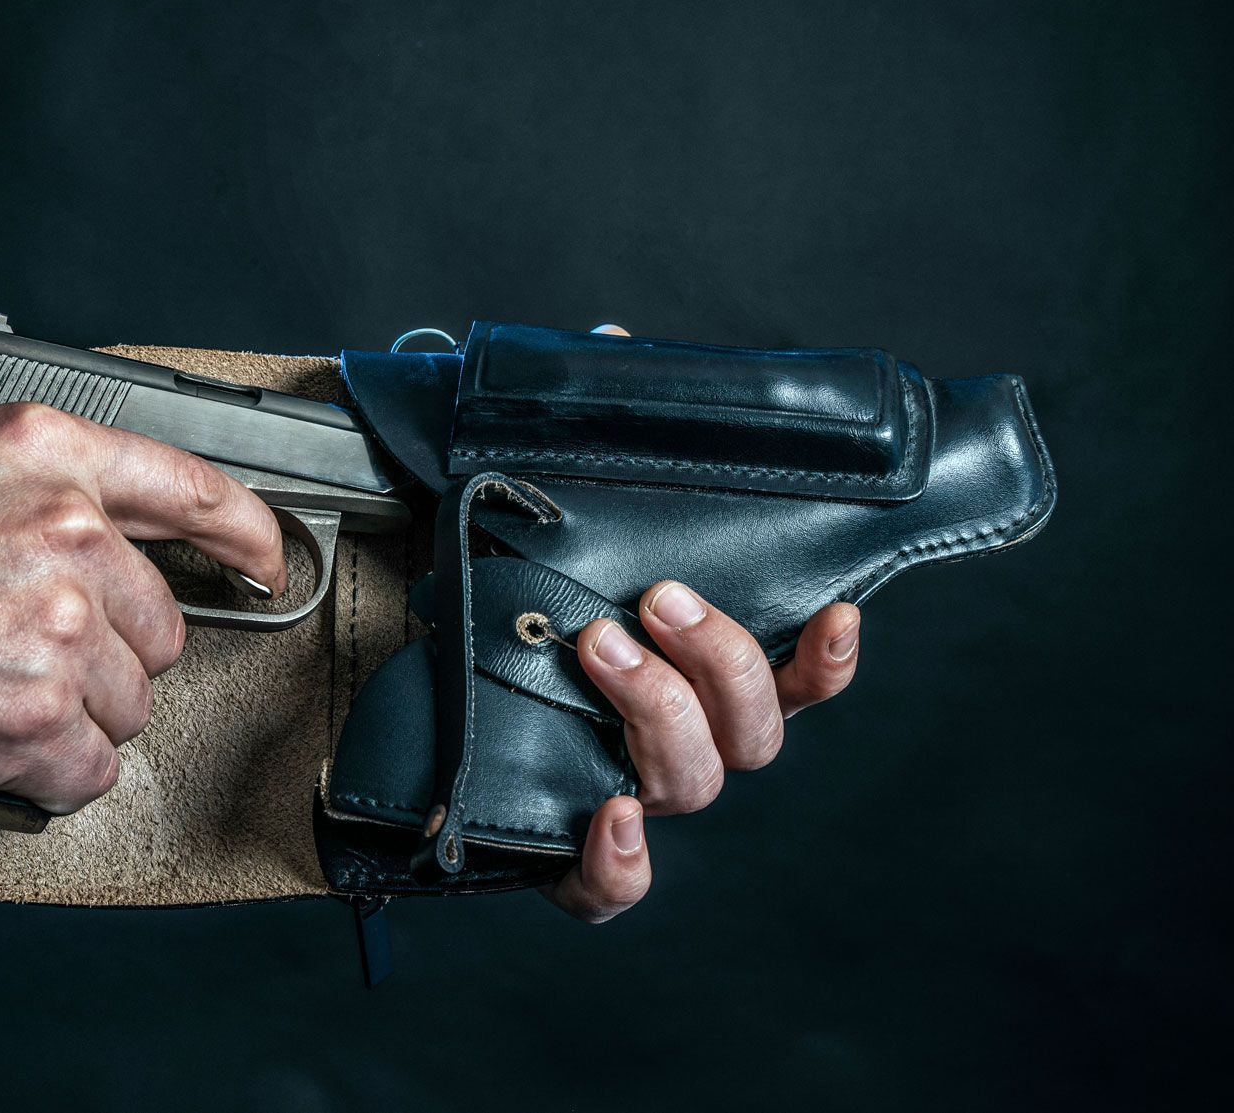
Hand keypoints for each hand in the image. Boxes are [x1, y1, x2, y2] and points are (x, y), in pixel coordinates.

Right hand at [0, 403, 285, 820]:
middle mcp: (65, 529)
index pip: (193, 486)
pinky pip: (92, 769)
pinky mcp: (41, 716)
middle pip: (161, 626)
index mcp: (43, 453)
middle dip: (103, 657)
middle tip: (12, 656)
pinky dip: (44, 776)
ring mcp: (60, 626)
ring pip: (129, 704)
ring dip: (67, 717)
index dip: (245, 534)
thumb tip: (110, 522)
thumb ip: (35, 487)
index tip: (264, 561)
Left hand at [543, 322, 861, 921]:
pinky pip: (614, 889)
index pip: (798, 678)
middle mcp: (678, 736)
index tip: (834, 606)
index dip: (828, 657)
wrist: (399, 695)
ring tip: (597, 646)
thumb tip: (610, 345)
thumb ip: (587, 438)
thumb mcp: (536, 508)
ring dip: (660, 712)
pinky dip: (620, 862)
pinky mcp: (562, 850)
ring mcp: (627, 794)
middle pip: (753, 730)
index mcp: (695, 671)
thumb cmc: (499, 596)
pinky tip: (605, 814)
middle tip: (654, 597)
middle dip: (717, 657)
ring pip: (695, 783)